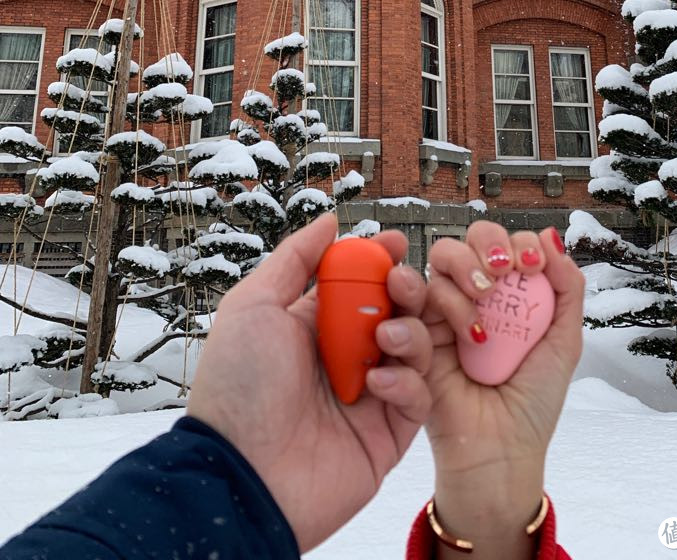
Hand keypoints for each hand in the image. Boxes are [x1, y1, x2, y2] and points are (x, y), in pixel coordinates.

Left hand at [187, 213, 431, 551]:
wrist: (242, 476)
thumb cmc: (238, 390)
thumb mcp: (253, 305)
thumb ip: (294, 258)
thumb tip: (330, 221)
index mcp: (313, 326)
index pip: (359, 284)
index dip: (381, 261)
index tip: (397, 243)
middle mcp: (344, 357)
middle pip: (395, 309)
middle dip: (406, 288)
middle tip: (399, 282)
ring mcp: (368, 396)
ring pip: (414, 348)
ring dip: (406, 332)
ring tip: (382, 339)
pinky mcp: (387, 434)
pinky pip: (417, 398)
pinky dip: (405, 382)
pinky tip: (376, 384)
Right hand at [424, 222, 583, 559]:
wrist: (501, 451)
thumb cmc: (532, 402)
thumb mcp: (563, 342)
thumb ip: (566, 288)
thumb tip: (550, 236)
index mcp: (507, 293)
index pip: (505, 244)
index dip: (517, 242)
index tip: (533, 265)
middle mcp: (472, 295)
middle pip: (468, 238)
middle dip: (487, 242)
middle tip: (502, 271)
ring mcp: (443, 312)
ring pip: (440, 257)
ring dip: (464, 268)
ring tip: (483, 301)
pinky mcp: (418, 333)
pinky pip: (419, 296)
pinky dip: (445, 302)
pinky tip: (469, 334)